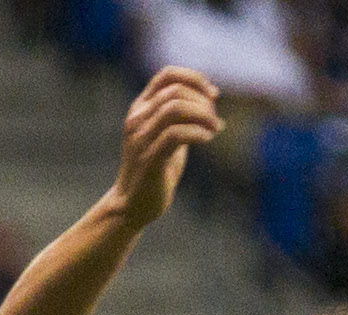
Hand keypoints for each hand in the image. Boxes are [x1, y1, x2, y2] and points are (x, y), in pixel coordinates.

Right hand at [108, 67, 219, 229]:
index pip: (167, 75)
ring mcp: (141, 137)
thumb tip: (215, 116)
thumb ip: (184, 124)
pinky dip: (198, 133)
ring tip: (214, 130)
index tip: (213, 96)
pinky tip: (207, 139)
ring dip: (202, 115)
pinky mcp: (149, 158)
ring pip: (175, 108)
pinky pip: (176, 134)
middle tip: (215, 121)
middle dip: (203, 102)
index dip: (195, 79)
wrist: (132, 206)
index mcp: (140, 108)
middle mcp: (137, 118)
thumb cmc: (154, 173)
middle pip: (176, 91)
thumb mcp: (168, 141)